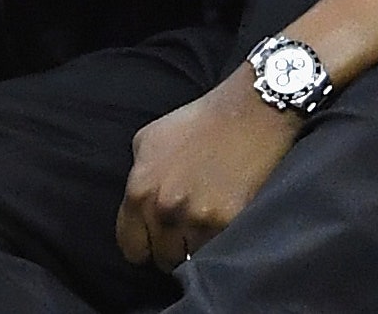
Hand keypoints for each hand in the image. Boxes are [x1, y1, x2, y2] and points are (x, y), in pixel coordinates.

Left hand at [115, 65, 300, 270]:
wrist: (247, 113)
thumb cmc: (198, 122)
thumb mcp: (150, 139)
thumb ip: (138, 175)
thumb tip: (137, 207)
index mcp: (140, 189)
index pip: (130, 245)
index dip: (143, 242)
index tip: (155, 237)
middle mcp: (164, 209)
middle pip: (160, 258)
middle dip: (170, 246)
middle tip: (185, 228)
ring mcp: (197, 220)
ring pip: (188, 262)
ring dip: (195, 249)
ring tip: (205, 225)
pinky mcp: (228, 225)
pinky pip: (216, 254)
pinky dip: (218, 245)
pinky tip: (223, 223)